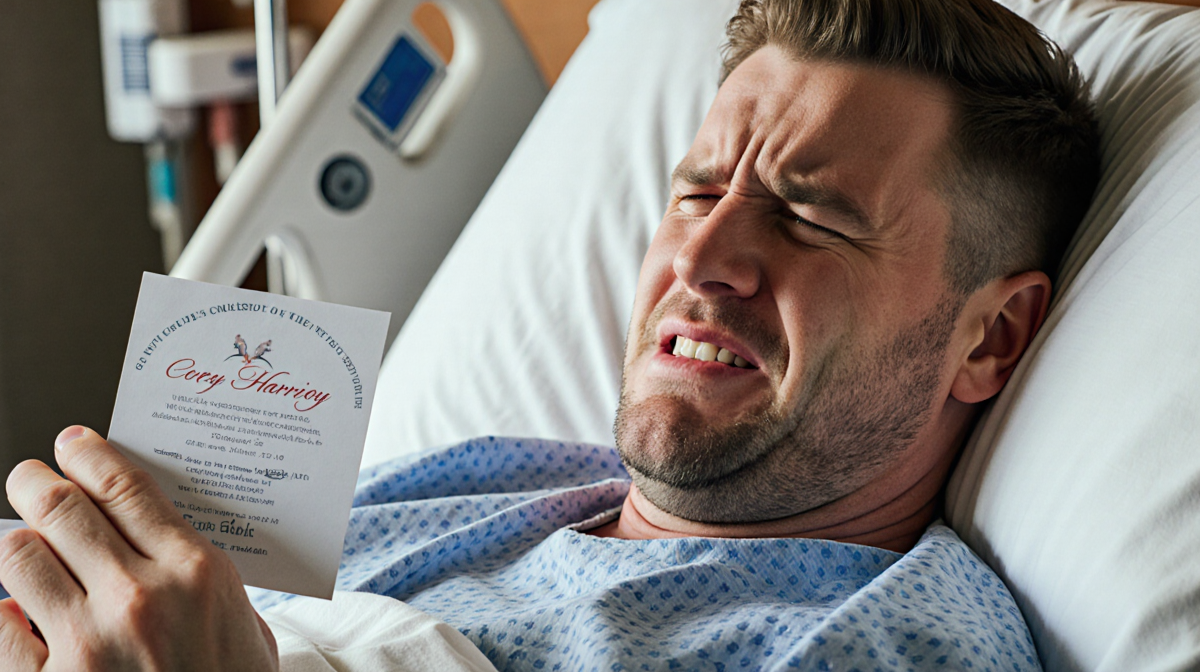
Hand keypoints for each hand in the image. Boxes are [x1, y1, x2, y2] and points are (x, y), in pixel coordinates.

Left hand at [0, 426, 277, 670]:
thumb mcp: (243, 621)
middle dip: (37, 481)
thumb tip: (152, 531)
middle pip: (63, 509)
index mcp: (194, 571)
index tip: (73, 442)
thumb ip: (199, 574)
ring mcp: (87, 644)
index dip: (90, 453)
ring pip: (21, 557)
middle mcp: (137, 598)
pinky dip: (2, 612)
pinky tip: (13, 608)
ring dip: (19, 541)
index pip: (124, 487)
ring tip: (24, 538)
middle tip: (31, 476)